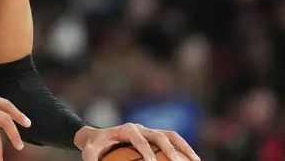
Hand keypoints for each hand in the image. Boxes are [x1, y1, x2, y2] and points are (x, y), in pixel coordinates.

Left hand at [74, 124, 199, 160]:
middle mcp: (140, 127)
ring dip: (183, 147)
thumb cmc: (94, 146)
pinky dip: (182, 149)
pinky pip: (171, 141)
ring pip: (170, 136)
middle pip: (159, 135)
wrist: (96, 136)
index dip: (145, 150)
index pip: (138, 138)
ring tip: (196, 160)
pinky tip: (191, 160)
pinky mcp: (154, 136)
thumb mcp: (89, 152)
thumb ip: (91, 160)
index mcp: (125, 128)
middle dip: (169, 149)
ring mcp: (148, 130)